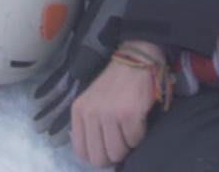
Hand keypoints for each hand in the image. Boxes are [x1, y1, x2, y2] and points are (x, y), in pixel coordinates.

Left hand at [71, 39, 163, 167]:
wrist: (136, 60)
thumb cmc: (115, 83)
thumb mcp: (92, 101)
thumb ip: (88, 124)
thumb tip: (94, 153)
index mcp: (79, 111)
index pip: (81, 152)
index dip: (96, 156)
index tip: (106, 149)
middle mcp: (91, 113)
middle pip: (100, 158)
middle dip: (113, 155)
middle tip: (121, 143)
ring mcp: (109, 114)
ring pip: (118, 152)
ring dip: (127, 145)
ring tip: (130, 130)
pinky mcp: (129, 114)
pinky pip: (134, 141)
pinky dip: (139, 136)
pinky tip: (138, 121)